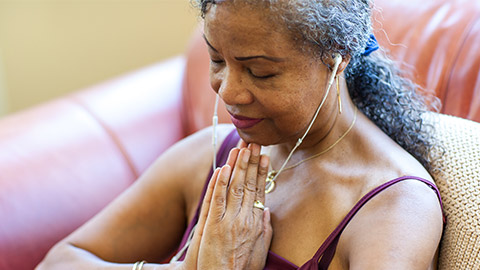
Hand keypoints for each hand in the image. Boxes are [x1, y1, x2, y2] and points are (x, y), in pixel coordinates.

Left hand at [196, 143, 272, 269]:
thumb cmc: (242, 269)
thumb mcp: (261, 251)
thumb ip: (265, 229)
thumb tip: (267, 212)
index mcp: (257, 223)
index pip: (261, 192)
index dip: (262, 173)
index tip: (265, 157)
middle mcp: (246, 219)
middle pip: (249, 185)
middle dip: (252, 162)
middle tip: (255, 143)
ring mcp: (230, 221)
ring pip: (235, 187)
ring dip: (238, 166)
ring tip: (242, 148)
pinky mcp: (214, 226)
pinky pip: (217, 199)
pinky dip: (220, 183)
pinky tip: (223, 167)